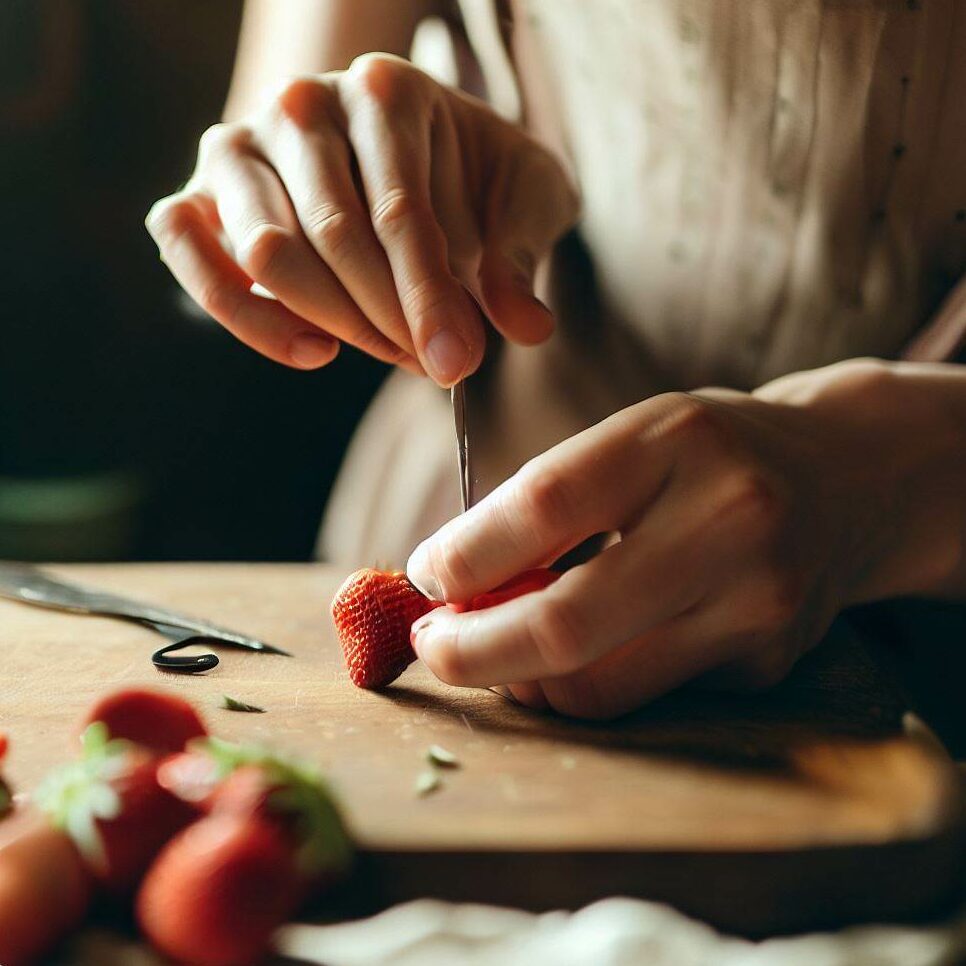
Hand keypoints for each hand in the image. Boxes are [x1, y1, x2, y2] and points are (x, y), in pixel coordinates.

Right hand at [146, 54, 578, 384]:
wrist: (411, 151)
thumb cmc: (471, 176)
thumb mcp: (525, 199)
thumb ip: (520, 256)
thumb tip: (526, 328)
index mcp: (385, 91)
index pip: (400, 211)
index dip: (429, 298)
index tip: (457, 364)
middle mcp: (302, 104)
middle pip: (333, 236)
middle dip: (388, 319)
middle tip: (433, 365)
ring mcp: (241, 144)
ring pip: (267, 253)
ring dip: (333, 323)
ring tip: (390, 352)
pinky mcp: (200, 191)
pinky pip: (188, 253)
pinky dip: (244, 315)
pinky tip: (315, 350)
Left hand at [406, 360, 958, 717]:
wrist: (847, 480)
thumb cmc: (712, 453)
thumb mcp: (635, 439)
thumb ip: (550, 505)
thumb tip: (452, 586)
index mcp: (676, 440)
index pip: (543, 509)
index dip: (464, 557)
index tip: (423, 578)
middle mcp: (727, 520)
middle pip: (565, 624)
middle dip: (471, 652)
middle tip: (432, 646)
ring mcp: (755, 602)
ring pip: (596, 686)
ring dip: (521, 680)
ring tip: (495, 651)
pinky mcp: (764, 662)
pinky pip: (641, 695)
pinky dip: (583, 683)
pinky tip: (576, 652)